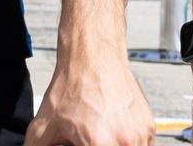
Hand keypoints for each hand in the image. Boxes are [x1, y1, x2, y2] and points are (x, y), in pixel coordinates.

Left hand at [25, 50, 154, 145]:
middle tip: (86, 140)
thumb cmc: (72, 85)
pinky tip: (110, 132)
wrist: (93, 55)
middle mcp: (123, 141)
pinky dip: (125, 144)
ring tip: (98, 137)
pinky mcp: (148, 126)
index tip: (78, 144)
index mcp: (98, 143)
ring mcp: (139, 134)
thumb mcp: (44, 124)